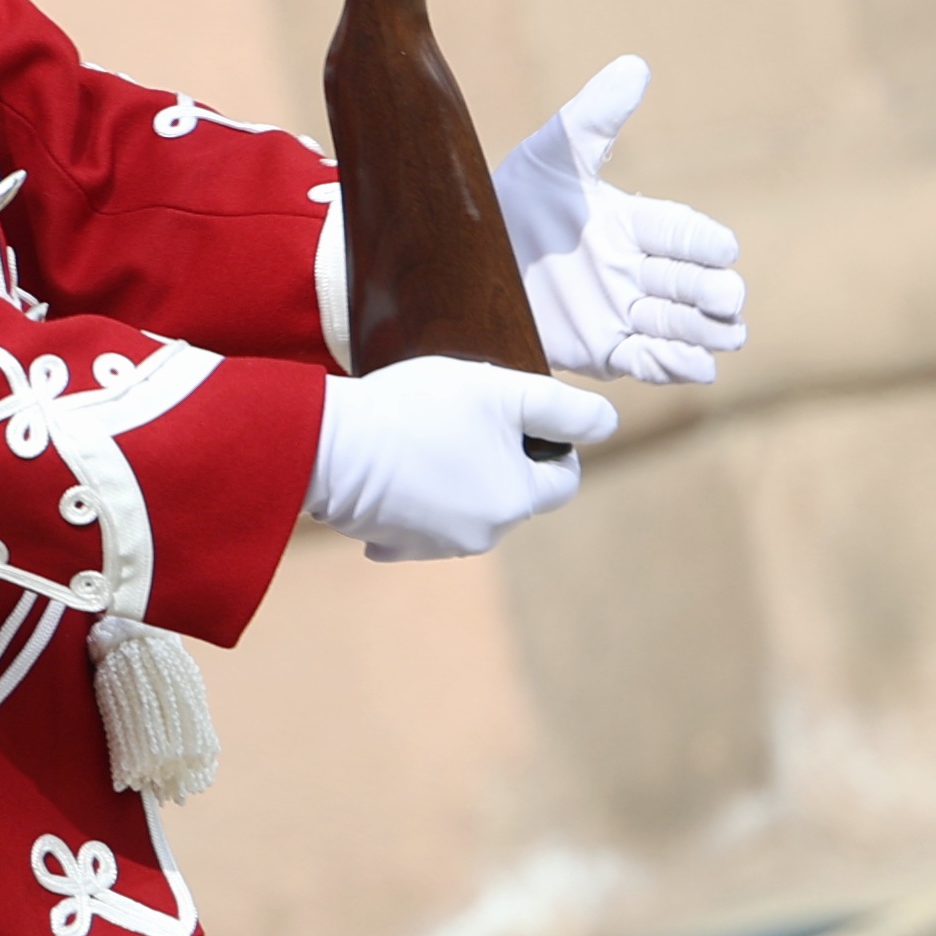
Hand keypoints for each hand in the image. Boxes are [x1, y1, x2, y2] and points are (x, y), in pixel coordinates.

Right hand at [303, 356, 615, 560]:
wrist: (329, 444)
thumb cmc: (417, 410)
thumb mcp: (502, 390)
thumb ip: (564, 407)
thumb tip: (607, 424)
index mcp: (516, 501)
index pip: (563, 479)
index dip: (550, 442)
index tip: (514, 414)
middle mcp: (484, 535)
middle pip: (513, 493)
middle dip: (498, 458)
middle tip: (461, 417)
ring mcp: (436, 545)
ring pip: (468, 506)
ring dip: (457, 476)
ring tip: (422, 437)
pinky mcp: (394, 544)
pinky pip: (420, 521)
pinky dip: (414, 497)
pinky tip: (394, 469)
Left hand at [494, 58, 748, 384]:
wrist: (459, 261)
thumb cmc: (512, 198)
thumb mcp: (551, 155)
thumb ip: (595, 115)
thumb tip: (635, 65)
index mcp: (635, 225)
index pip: (687, 233)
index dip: (705, 243)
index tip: (721, 248)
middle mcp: (639, 271)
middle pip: (698, 285)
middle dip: (716, 292)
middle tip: (724, 297)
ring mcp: (625, 313)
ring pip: (686, 327)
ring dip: (705, 331)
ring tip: (718, 332)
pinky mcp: (606, 351)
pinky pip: (652, 363)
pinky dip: (678, 367)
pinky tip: (693, 366)